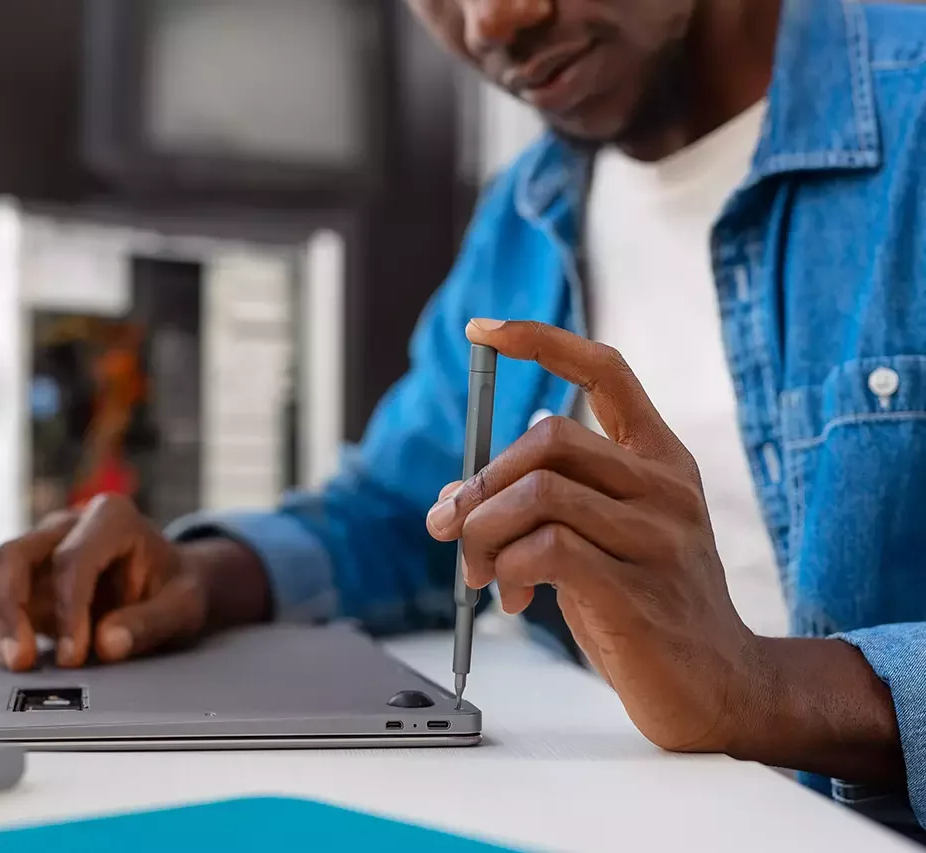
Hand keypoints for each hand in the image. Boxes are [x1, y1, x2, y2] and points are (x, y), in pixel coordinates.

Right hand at [0, 494, 269, 670]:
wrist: (168, 583)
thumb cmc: (175, 588)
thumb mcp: (183, 607)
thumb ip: (150, 623)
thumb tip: (107, 644)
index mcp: (112, 518)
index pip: (73, 559)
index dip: (67, 610)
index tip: (75, 656)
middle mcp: (68, 525)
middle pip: (14, 554)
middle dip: (8, 609)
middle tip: (22, 661)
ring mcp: (40, 546)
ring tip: (14, 661)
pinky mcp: (23, 574)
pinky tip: (7, 651)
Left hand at [427, 319, 757, 754]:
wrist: (720, 691)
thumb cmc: (648, 609)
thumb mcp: (599, 541)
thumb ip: (541, 507)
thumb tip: (453, 497)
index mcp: (660, 460)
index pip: (606, 370)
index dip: (541, 341)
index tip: (483, 330)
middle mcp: (666, 486)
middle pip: (549, 437)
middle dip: (481, 483)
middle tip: (449, 528)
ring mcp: (658, 536)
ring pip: (538, 492)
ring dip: (483, 532)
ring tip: (480, 573)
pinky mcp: (636, 589)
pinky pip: (546, 549)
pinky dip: (507, 569)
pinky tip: (513, 599)